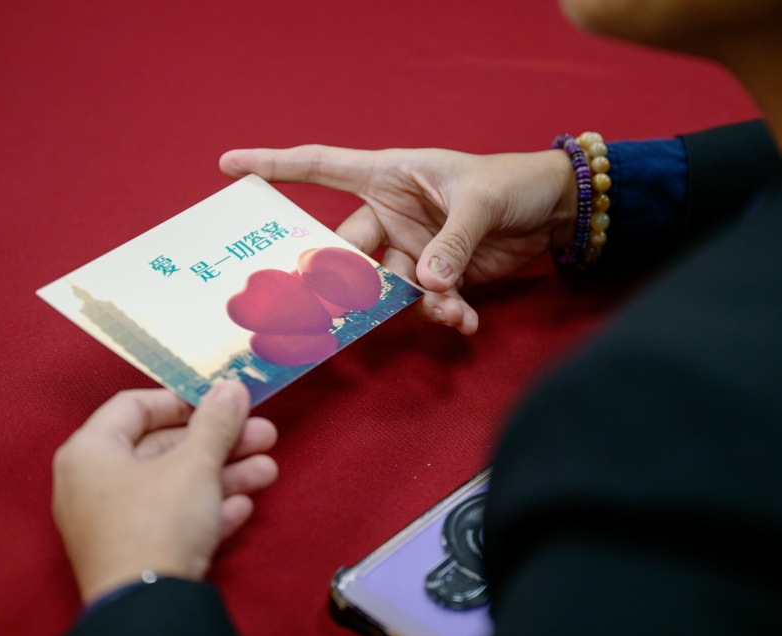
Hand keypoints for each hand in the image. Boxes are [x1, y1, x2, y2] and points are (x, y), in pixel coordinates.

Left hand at [51, 382, 277, 602]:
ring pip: (174, 487)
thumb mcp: (195, 464)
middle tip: (262, 435)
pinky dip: (206, 511)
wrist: (148, 607)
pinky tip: (242, 507)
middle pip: (162, 449)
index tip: (221, 403)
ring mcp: (113, 523)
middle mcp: (94, 484)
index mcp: (91, 452)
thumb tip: (231, 388)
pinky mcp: (133, 555)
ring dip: (223, 476)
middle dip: (218, 443)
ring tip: (267, 471)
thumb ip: (216, 423)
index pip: (133, 406)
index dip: (182, 400)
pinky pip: (171, 521)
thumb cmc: (158, 521)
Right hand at [220, 146, 577, 333]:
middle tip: (353, 304)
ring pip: (388, 287)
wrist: (553, 209)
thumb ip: (451, 242)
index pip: (320, 166)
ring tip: (452, 311)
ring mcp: (411, 247)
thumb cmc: (513, 182)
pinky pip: (426, 303)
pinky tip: (467, 323)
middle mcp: (390, 213)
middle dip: (348, 281)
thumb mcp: (481, 202)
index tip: (229, 166)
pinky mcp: (438, 276)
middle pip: (346, 251)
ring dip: (415, 304)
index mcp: (388, 175)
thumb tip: (425, 282)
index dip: (274, 166)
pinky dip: (445, 316)